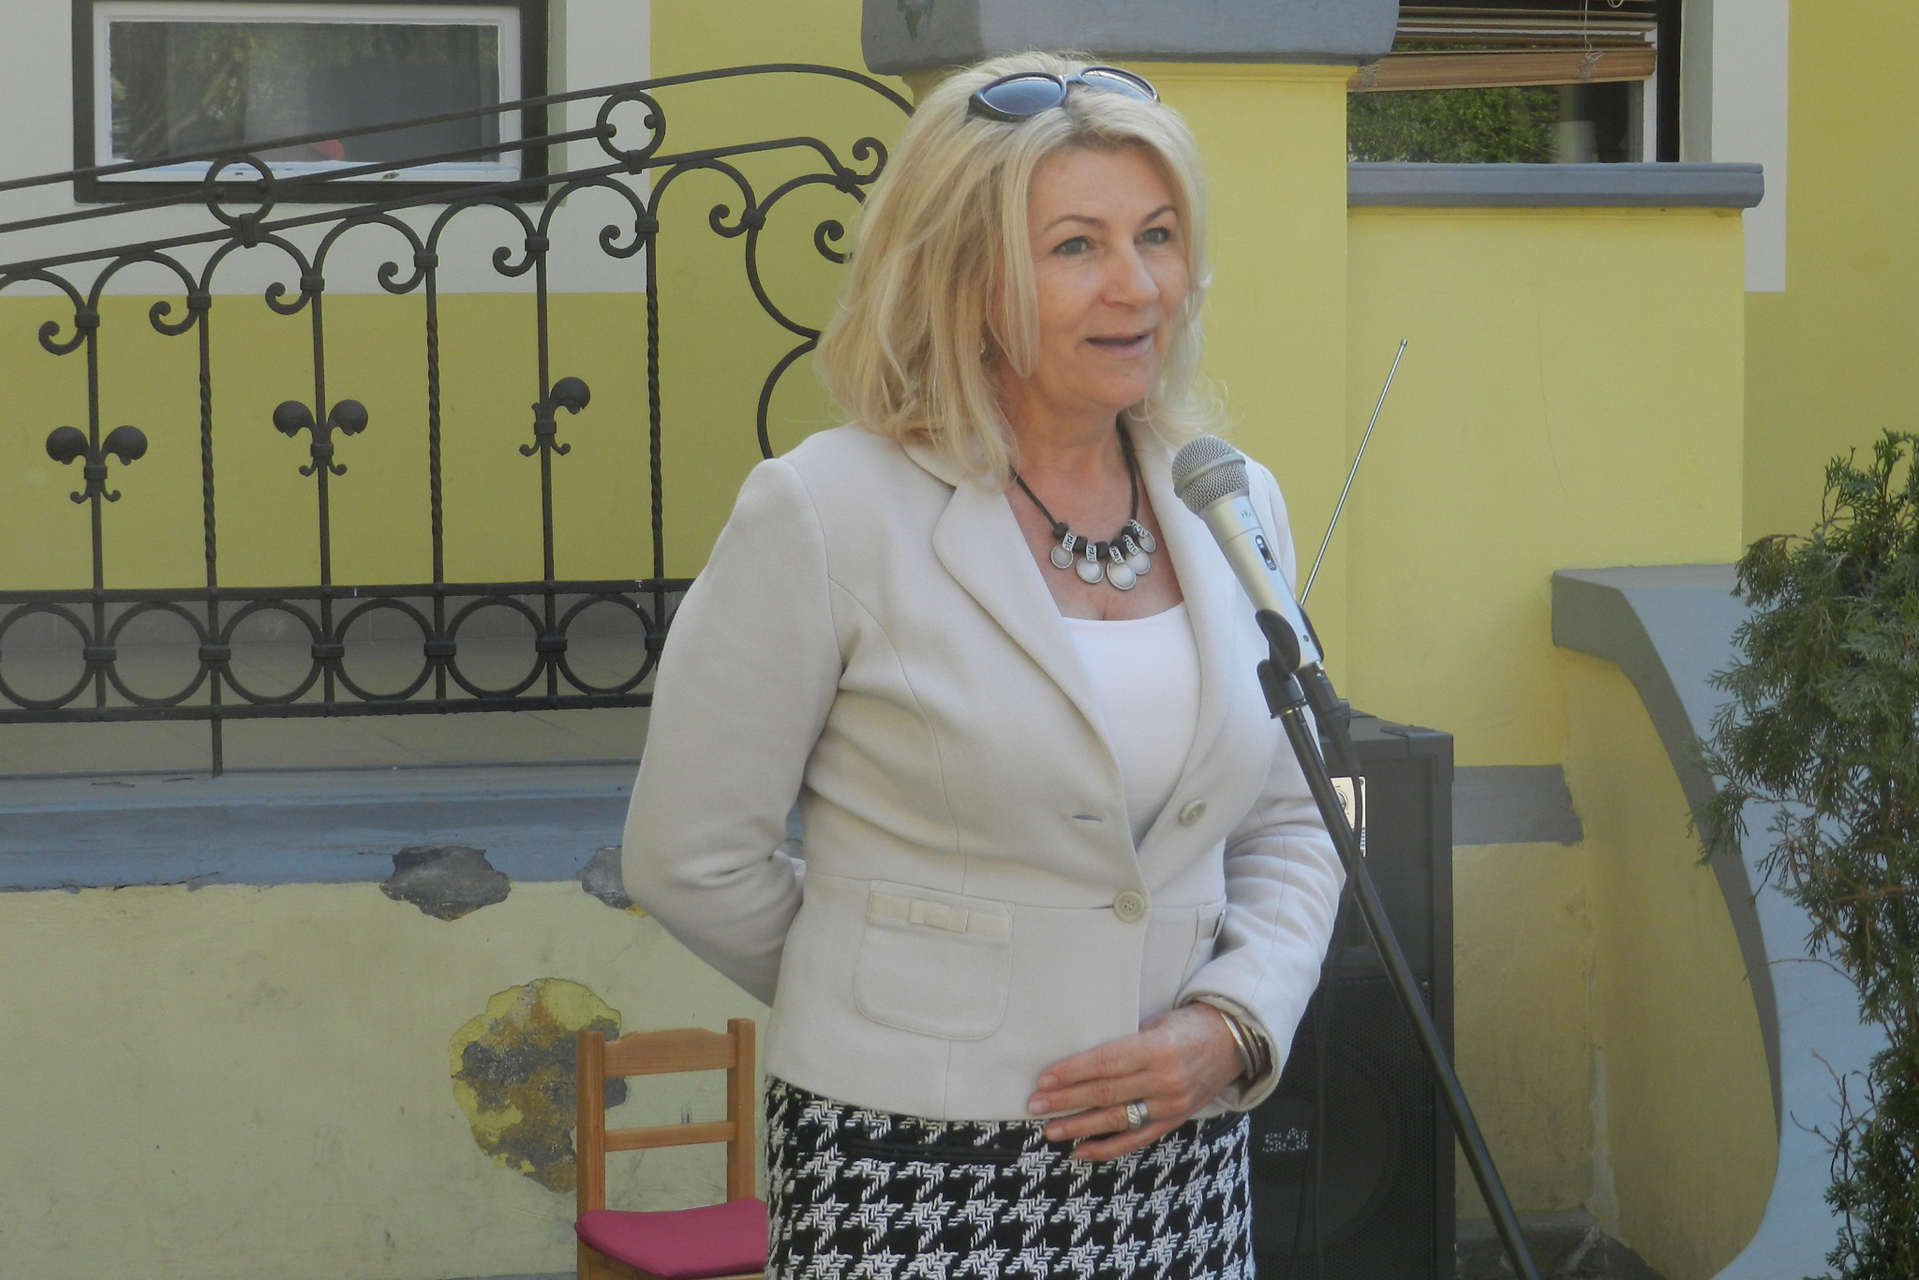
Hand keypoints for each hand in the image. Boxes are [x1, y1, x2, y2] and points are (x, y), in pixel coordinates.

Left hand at [1026, 1003, 1243, 1160]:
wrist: (1231, 1043)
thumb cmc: (1186, 1026)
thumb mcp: (1155, 1024)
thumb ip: (1124, 1045)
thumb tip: (1079, 1062)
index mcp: (1157, 1049)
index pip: (1106, 1063)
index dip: (1072, 1073)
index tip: (1045, 1079)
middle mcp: (1164, 1081)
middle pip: (1105, 1093)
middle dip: (1066, 1101)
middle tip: (1035, 1105)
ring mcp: (1170, 1105)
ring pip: (1116, 1120)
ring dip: (1079, 1127)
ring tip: (1050, 1129)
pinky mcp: (1173, 1121)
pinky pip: (1135, 1139)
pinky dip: (1107, 1148)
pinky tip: (1080, 1151)